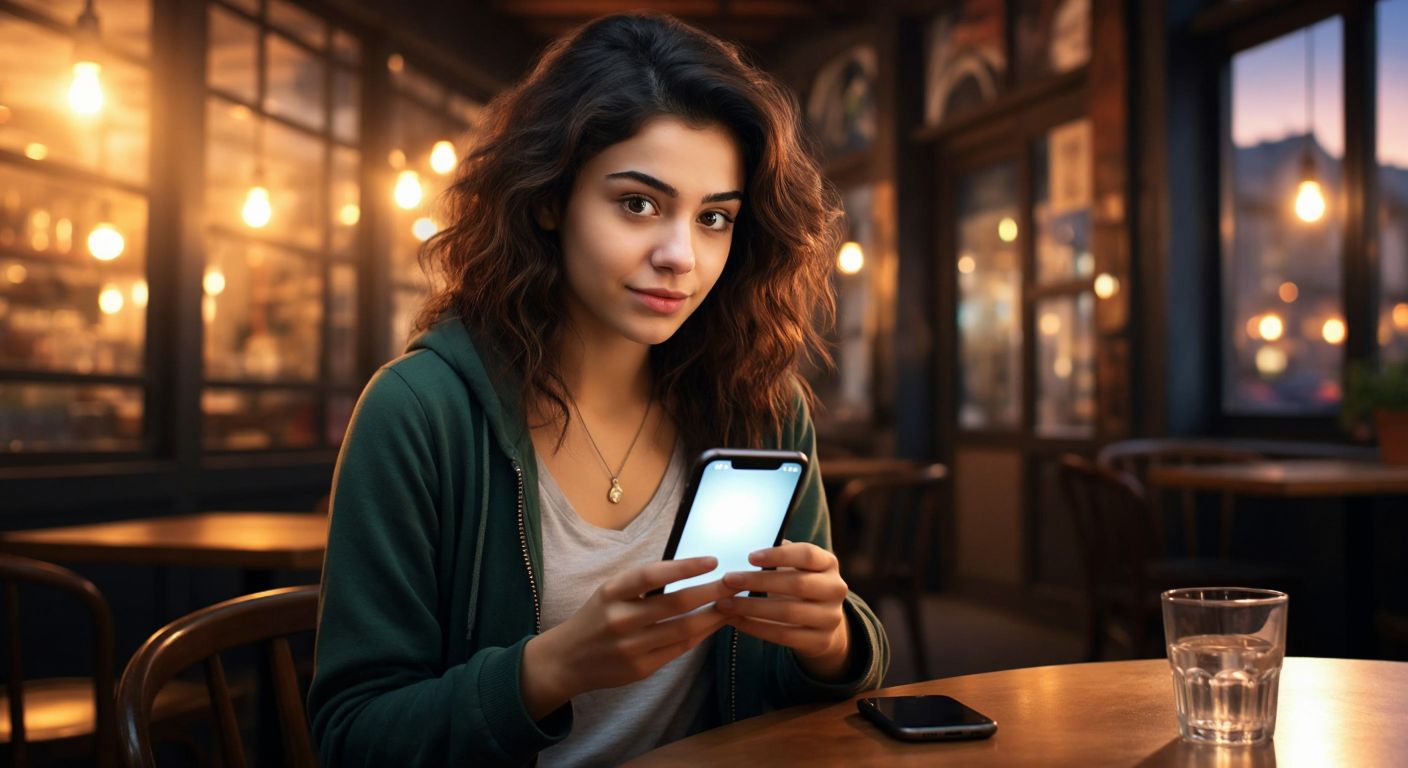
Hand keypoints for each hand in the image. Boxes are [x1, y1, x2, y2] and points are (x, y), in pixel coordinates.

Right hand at [520, 557, 731, 719]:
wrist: (567, 660)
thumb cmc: (597, 618)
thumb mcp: (611, 592)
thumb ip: (643, 583)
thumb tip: (690, 570)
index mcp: (612, 592)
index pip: (652, 575)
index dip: (684, 567)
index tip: (713, 560)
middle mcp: (621, 618)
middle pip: (676, 604)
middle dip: (712, 592)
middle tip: (736, 583)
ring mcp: (631, 647)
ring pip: (684, 629)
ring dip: (713, 616)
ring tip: (733, 604)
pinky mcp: (640, 669)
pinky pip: (679, 649)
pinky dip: (700, 635)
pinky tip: (714, 624)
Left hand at [714, 540, 852, 680]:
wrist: (821, 622)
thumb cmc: (797, 584)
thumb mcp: (795, 567)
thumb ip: (777, 556)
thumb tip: (742, 541)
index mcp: (829, 563)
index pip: (807, 554)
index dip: (779, 555)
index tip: (749, 557)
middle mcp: (835, 589)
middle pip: (797, 584)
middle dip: (758, 582)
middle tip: (727, 580)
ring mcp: (831, 617)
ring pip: (788, 612)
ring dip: (751, 607)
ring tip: (724, 603)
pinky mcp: (820, 641)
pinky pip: (783, 635)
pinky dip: (755, 628)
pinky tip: (735, 620)